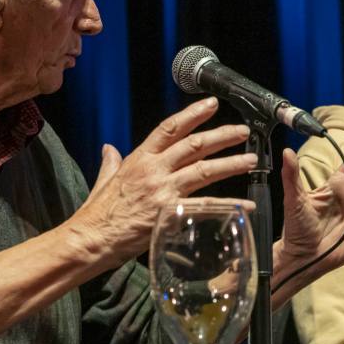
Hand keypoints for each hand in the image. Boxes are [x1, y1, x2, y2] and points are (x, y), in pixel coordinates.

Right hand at [69, 97, 256, 265]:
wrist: (92, 239)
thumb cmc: (97, 214)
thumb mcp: (104, 181)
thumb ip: (111, 163)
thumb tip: (109, 149)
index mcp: (139, 158)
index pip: (170, 128)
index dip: (192, 114)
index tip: (211, 104)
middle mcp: (154, 169)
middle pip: (194, 145)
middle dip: (221, 135)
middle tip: (242, 130)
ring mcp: (163, 190)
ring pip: (204, 170)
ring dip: (231, 163)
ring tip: (251, 159)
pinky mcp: (170, 212)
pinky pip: (206, 205)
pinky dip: (229, 204)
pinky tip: (246, 204)